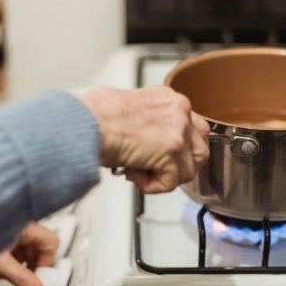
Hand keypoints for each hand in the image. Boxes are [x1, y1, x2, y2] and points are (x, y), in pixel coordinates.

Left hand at [0, 223, 58, 285]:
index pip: (50, 243)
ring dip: (13, 268)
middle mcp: (20, 224)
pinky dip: (3, 263)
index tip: (37, 279)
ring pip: (21, 251)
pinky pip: (9, 250)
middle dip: (27, 268)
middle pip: (36, 248)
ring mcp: (9, 229)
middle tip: (20, 281)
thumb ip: (21, 279)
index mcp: (26, 224)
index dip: (46, 262)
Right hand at [79, 85, 209, 193]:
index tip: (160, 155)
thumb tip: (147, 137)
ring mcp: (178, 132)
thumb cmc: (93, 115)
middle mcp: (178, 111)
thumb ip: (148, 119)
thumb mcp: (128, 104)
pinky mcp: (170, 152)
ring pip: (188, 170)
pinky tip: (133, 174)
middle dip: (179, 166)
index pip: (193, 127)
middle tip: (156, 169)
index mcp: (169, 98)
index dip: (178, 148)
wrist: (85, 123)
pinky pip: (170, 183)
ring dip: (164, 177)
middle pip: (200, 149)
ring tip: (140, 171)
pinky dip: (150, 186)